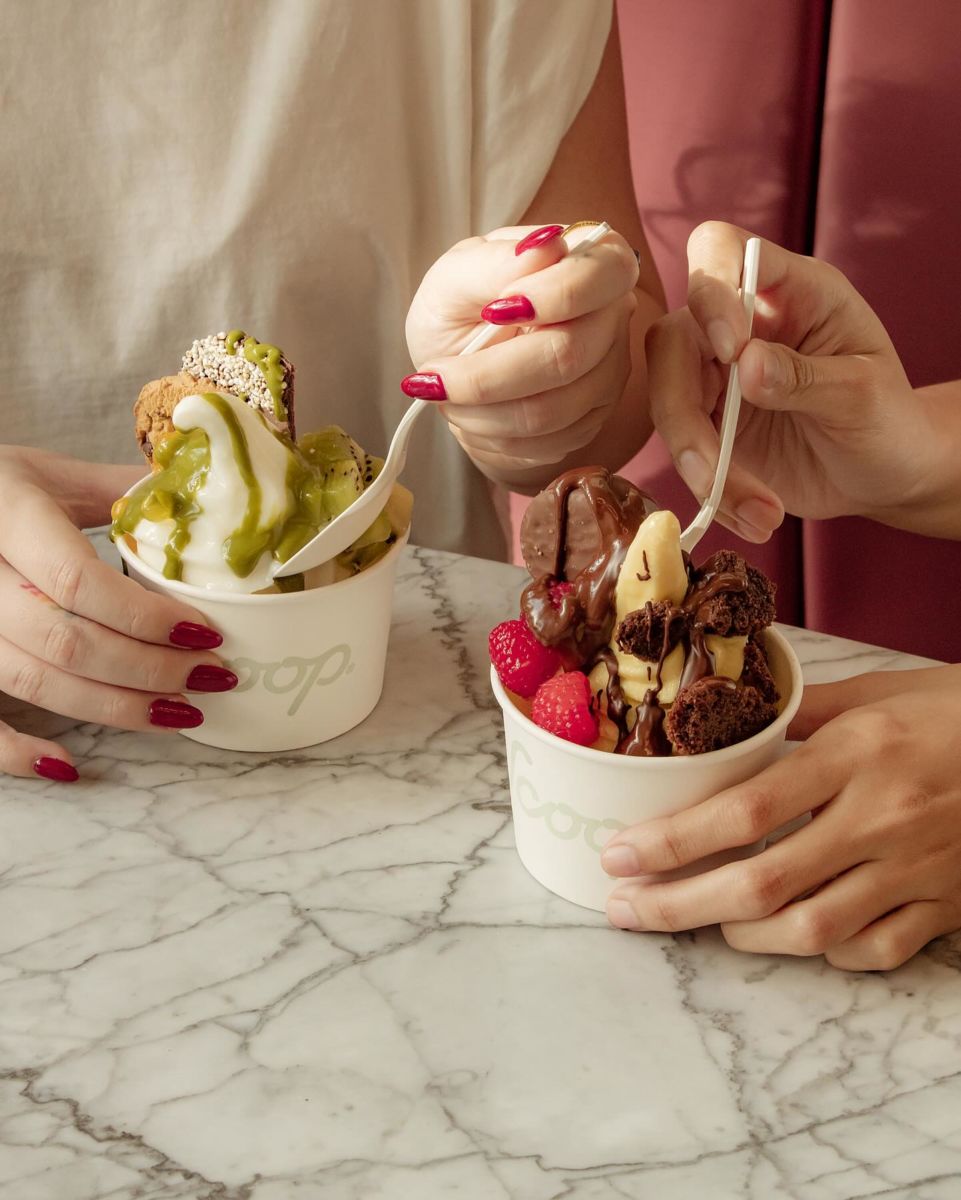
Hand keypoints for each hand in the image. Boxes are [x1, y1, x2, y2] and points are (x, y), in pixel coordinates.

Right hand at [0, 446, 236, 781]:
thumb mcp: (48, 473)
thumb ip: (119, 490)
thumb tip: (206, 503)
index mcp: (5, 513)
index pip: (77, 580)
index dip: (146, 618)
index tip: (204, 633)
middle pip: (64, 641)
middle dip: (149, 669)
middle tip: (209, 676)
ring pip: (32, 682)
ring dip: (113, 708)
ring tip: (180, 711)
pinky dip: (15, 753)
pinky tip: (68, 766)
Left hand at [404, 224, 640, 485]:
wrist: (461, 362)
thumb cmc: (462, 307)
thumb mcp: (454, 275)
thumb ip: (491, 261)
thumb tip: (545, 245)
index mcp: (595, 260)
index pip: (600, 277)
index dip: (550, 297)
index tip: (492, 312)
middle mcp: (613, 320)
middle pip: (567, 356)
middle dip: (486, 375)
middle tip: (432, 376)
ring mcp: (607, 377)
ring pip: (549, 411)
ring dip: (480, 411)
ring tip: (443, 394)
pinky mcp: (590, 422)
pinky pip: (542, 445)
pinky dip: (489, 436)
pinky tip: (468, 414)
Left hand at [600, 665, 960, 969]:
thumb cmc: (957, 710)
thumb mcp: (878, 692)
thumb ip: (801, 711)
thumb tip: (730, 717)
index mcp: (856, 754)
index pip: (745, 808)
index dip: (673, 841)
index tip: (621, 854)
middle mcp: (881, 817)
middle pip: (763, 882)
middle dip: (679, 904)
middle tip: (627, 909)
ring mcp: (916, 869)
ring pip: (813, 930)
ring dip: (742, 935)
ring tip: (701, 920)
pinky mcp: (946, 904)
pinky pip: (875, 950)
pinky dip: (824, 951)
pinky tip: (795, 935)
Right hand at [646, 221, 937, 540]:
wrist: (885, 474)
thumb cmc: (889, 419)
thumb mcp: (864, 394)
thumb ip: (807, 376)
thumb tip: (746, 365)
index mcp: (787, 290)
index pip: (720, 251)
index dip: (709, 291)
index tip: (730, 349)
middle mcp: (741, 326)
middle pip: (673, 340)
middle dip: (684, 409)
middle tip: (715, 467)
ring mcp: (717, 378)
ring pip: (669, 405)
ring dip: (701, 466)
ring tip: (760, 513)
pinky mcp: (708, 427)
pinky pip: (684, 454)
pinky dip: (714, 494)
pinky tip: (759, 519)